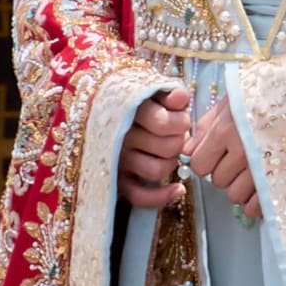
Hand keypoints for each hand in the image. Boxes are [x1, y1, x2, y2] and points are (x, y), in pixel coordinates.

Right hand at [116, 83, 191, 206]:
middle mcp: (119, 137)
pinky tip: (178, 189)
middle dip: (179, 140)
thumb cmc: (136, 99)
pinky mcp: (116, 178)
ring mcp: (117, 160)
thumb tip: (180, 98)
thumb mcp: (151, 88)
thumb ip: (168, 92)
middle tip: (176, 133)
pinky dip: (161, 196)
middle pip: (166, 148)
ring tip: (170, 151)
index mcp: (127, 111)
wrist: (104, 106)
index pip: (163, 123)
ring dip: (171, 163)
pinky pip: (138, 195)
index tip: (181, 117)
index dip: (181, 122)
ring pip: (156, 171)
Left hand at [184, 91, 254, 212]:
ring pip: (235, 195)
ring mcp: (262, 168)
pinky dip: (255, 201)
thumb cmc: (264, 96)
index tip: (214, 155)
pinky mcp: (280, 179)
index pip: (199, 165)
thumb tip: (188, 151)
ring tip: (250, 171)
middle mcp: (242, 152)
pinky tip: (259, 188)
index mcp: (225, 131)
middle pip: (218, 181)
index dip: (205, 161)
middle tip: (237, 159)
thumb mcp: (231, 102)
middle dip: (224, 172)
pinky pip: (256, 205)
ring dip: (240, 187)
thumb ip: (206, 126)